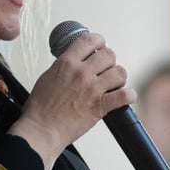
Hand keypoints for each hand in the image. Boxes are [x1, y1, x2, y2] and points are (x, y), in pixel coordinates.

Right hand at [8, 32, 136, 169]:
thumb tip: (75, 61)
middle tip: (106, 68)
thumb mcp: (48, 76)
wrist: (41, 129)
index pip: (89, 40)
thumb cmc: (40, 107)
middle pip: (109, 54)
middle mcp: (81, 73)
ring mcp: (92, 89)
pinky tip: (124, 96)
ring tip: (113, 83)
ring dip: (118, 77)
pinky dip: (128, 95)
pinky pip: (124, 95)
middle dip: (109, 60)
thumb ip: (64, 66)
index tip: (100, 46)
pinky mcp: (100, 106)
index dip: (99, 41)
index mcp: (66, 63)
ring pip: (119, 72)